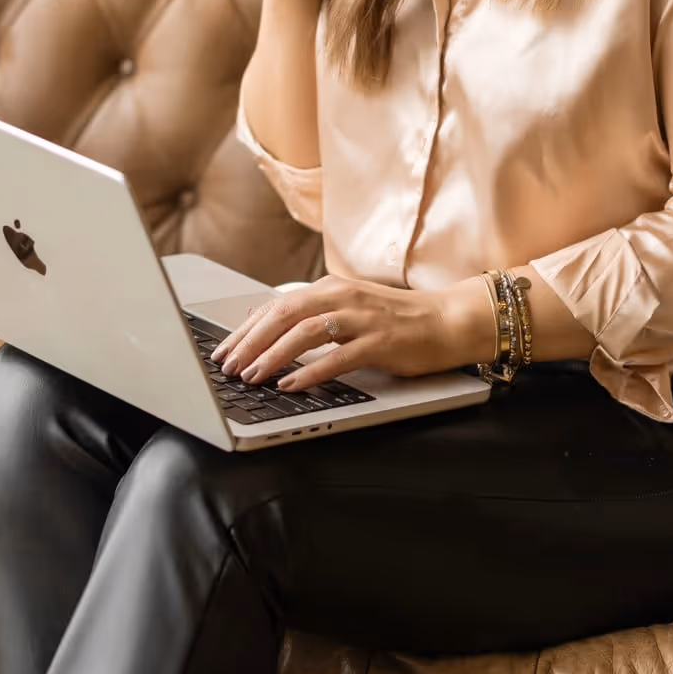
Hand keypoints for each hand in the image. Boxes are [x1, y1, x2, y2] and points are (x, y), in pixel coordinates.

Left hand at [210, 275, 492, 392]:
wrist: (448, 320)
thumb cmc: (398, 320)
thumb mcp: (350, 310)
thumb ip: (316, 317)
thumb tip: (271, 331)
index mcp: (332, 288)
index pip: (277, 305)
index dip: (246, 329)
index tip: (224, 350)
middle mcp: (344, 297)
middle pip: (284, 314)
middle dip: (250, 342)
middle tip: (228, 366)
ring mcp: (363, 318)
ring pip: (305, 332)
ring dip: (273, 355)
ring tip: (252, 377)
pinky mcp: (381, 342)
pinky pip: (338, 357)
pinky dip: (310, 372)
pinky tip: (292, 385)